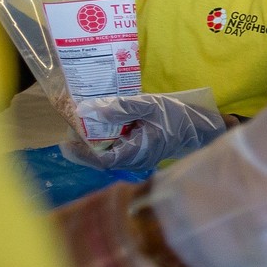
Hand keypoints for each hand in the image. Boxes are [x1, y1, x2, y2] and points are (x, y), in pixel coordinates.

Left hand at [60, 89, 224, 170]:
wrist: (198, 127)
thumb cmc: (176, 116)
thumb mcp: (149, 105)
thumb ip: (122, 108)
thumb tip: (93, 112)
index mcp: (138, 151)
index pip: (104, 160)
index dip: (84, 153)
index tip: (69, 141)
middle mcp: (136, 161)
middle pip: (102, 160)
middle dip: (84, 147)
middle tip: (70, 131)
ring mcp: (138, 160)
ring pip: (108, 157)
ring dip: (93, 145)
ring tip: (81, 129)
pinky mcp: (139, 156)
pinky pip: (116, 153)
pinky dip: (105, 143)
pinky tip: (100, 130)